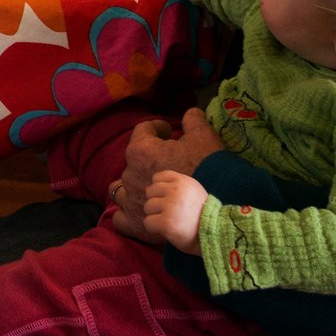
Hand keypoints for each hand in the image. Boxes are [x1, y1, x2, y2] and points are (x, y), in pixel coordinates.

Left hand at [110, 107, 226, 241]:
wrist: (213, 213)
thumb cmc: (208, 171)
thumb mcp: (204, 138)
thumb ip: (194, 121)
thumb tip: (190, 112)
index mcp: (142, 150)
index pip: (143, 131)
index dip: (157, 129)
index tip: (169, 132)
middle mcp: (129, 174)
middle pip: (133, 161)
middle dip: (148, 160)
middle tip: (167, 164)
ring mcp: (130, 200)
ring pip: (122, 189)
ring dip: (134, 187)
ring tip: (149, 190)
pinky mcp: (135, 223)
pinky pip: (121, 218)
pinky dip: (128, 214)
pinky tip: (140, 213)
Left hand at [143, 171, 206, 253]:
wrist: (216, 235)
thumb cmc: (202, 216)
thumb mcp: (193, 192)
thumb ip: (176, 187)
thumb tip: (151, 187)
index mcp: (183, 181)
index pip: (157, 177)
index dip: (159, 190)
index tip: (168, 200)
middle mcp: (176, 190)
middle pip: (150, 191)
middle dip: (157, 203)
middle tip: (170, 213)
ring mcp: (171, 206)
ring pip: (147, 207)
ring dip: (155, 216)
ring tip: (170, 222)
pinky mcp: (166, 222)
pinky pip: (147, 222)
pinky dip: (154, 228)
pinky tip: (166, 230)